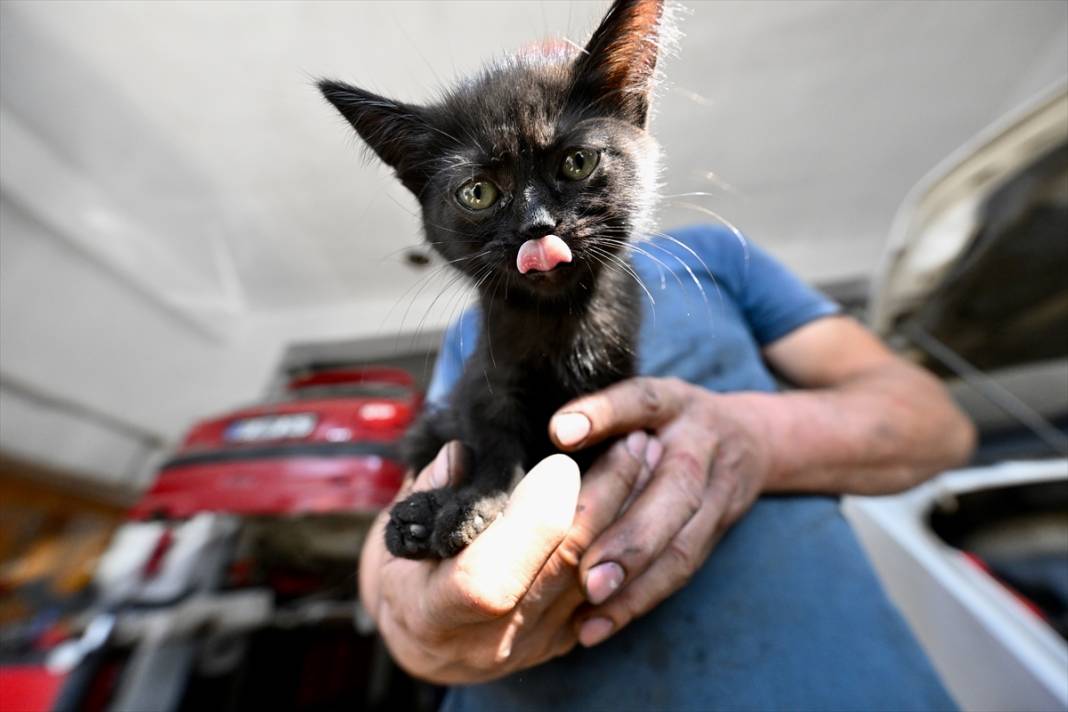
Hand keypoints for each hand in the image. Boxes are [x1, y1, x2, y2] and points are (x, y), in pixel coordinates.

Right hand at [360, 434, 654, 683]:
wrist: (424, 636)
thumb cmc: (405, 571)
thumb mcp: (395, 532)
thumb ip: (429, 491)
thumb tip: (460, 456)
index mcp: (434, 612)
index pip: (491, 577)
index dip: (530, 520)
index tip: (562, 460)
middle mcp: (488, 640)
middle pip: (563, 568)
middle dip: (605, 497)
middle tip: (633, 440)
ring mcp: (532, 644)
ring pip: (600, 577)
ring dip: (630, 512)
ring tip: (647, 456)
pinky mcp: (562, 640)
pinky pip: (609, 590)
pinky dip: (628, 539)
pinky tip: (643, 495)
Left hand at [548, 377, 771, 646]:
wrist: (751, 439)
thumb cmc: (665, 419)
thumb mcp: (637, 399)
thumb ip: (596, 412)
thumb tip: (537, 434)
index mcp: (672, 403)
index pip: (640, 402)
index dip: (603, 414)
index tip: (560, 432)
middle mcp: (701, 444)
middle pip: (675, 489)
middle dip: (632, 534)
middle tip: (587, 572)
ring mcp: (718, 491)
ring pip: (683, 542)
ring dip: (637, 582)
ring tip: (590, 609)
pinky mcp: (718, 530)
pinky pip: (681, 571)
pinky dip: (639, 601)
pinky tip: (597, 626)